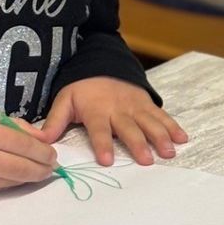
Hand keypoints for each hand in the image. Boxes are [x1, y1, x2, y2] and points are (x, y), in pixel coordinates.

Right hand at [0, 111, 56, 201]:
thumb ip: (10, 127)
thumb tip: (42, 139)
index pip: (26, 145)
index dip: (44, 153)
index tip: (53, 155)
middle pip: (23, 168)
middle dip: (43, 169)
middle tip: (51, 168)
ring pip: (12, 181)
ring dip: (28, 178)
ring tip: (38, 173)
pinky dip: (8, 184)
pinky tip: (14, 178)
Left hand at [36, 79, 187, 166]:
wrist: (102, 64)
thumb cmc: (82, 90)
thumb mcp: (64, 101)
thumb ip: (54, 122)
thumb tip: (40, 141)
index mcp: (97, 110)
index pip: (99, 129)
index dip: (103, 144)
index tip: (106, 160)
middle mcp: (119, 109)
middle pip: (129, 129)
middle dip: (138, 144)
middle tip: (147, 160)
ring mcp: (136, 106)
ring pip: (150, 122)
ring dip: (160, 137)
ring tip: (169, 152)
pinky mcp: (147, 104)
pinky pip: (162, 115)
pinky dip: (173, 126)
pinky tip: (183, 138)